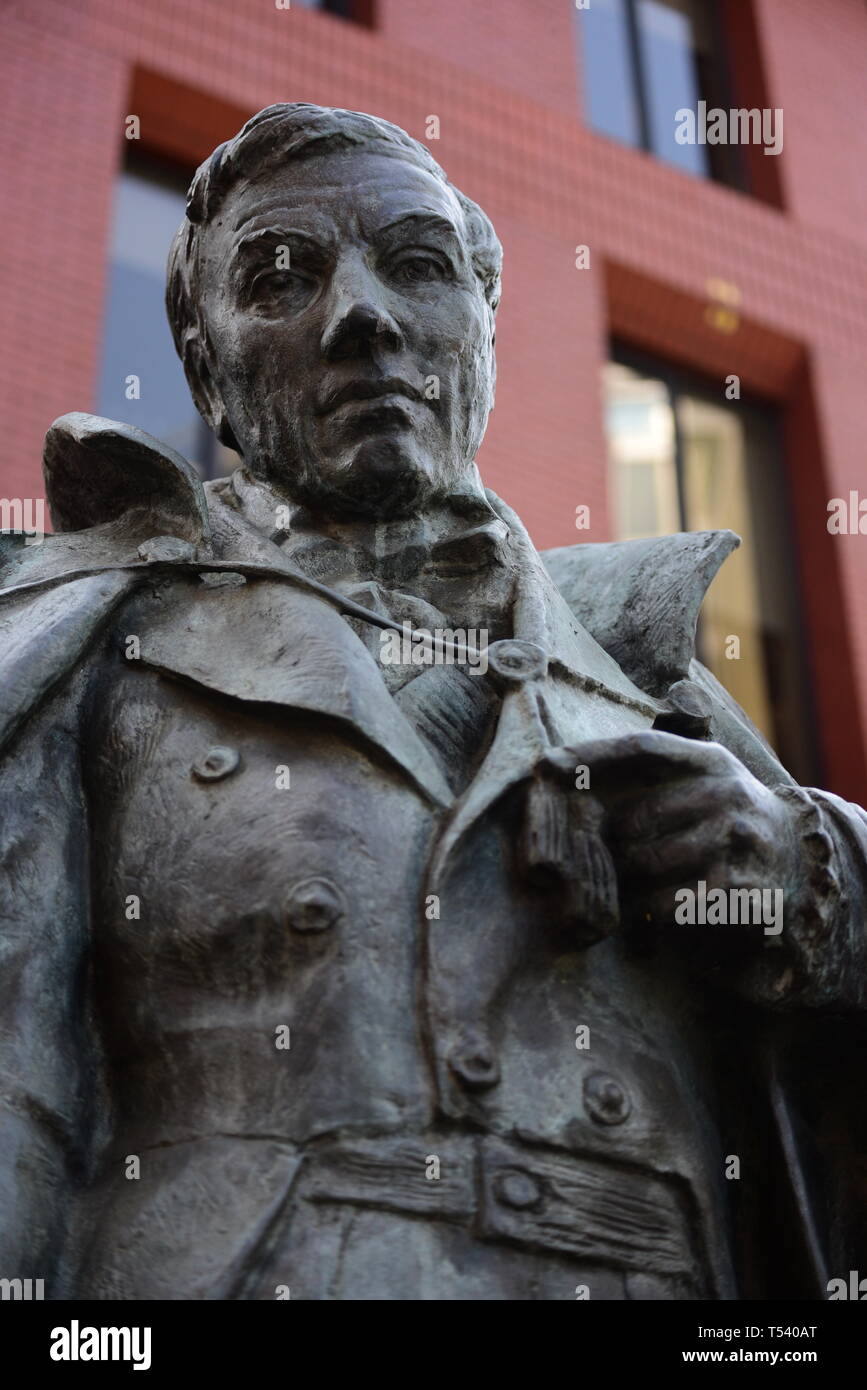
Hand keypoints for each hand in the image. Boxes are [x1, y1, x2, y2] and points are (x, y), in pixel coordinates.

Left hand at [542, 731, 802, 948]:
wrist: (798, 862)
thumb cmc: (728, 818)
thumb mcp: (705, 780)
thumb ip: (653, 773)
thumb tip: (563, 770)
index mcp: (711, 761)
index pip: (642, 749)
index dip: (593, 756)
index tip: (548, 764)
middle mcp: (727, 793)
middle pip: (633, 818)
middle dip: (606, 844)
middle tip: (591, 860)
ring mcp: (737, 840)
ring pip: (646, 863)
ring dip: (623, 881)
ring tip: (617, 887)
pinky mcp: (741, 888)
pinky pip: (669, 903)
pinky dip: (649, 912)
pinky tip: (647, 913)